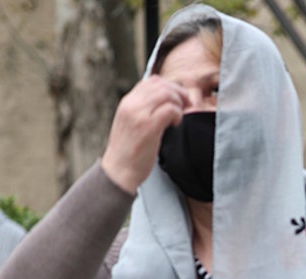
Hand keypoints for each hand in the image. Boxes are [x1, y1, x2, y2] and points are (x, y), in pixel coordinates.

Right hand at [101, 74, 189, 193]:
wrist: (119, 171)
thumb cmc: (129, 151)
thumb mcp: (131, 123)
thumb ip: (143, 110)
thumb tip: (165, 101)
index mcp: (127, 102)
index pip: (152, 81)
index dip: (170, 87)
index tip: (178, 99)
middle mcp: (131, 104)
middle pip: (162, 85)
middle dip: (179, 93)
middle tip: (186, 106)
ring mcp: (139, 114)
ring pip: (167, 94)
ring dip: (179, 104)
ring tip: (178, 118)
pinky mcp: (148, 126)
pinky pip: (170, 109)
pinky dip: (178, 114)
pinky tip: (174, 125)